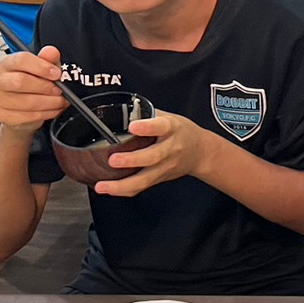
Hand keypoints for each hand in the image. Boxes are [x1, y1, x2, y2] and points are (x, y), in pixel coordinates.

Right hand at [0, 46, 66, 133]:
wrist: (22, 110)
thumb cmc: (32, 84)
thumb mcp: (43, 69)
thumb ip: (48, 59)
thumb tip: (51, 52)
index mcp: (7, 64)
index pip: (20, 60)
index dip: (41, 66)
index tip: (57, 73)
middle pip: (21, 82)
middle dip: (46, 86)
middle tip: (60, 89)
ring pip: (27, 102)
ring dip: (50, 102)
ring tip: (61, 100)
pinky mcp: (4, 116)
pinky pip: (29, 116)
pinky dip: (47, 113)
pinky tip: (54, 109)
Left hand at [94, 111, 212, 196]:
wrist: (200, 153)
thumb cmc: (181, 132)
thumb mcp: (169, 117)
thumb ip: (147, 115)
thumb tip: (122, 111)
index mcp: (172, 128)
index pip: (161, 126)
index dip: (148, 127)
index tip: (133, 126)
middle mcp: (170, 149)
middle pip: (152, 157)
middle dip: (132, 160)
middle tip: (113, 160)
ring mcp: (165, 167)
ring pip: (144, 179)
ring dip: (122, 185)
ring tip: (103, 186)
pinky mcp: (159, 179)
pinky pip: (140, 187)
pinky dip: (123, 191)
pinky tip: (109, 190)